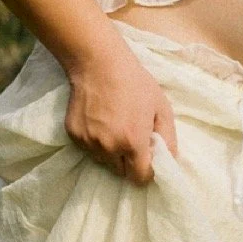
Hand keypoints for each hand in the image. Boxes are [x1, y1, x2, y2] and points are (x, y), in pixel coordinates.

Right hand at [63, 37, 175, 183]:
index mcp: (133, 143)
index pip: (139, 177)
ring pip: (103, 160)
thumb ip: (168, 138)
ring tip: (115, 128)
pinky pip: (88, 148)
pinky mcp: (74, 135)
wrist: (99, 64)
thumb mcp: (162, 108)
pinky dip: (95, 141)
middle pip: (120, 171)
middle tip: (131, 140)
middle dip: (128, 162)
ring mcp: (89, 142)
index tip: (147, 160)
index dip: (146, 172)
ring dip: (111, 152)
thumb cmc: (136, 84)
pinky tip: (100, 121)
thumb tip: (169, 160)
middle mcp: (109, 148)